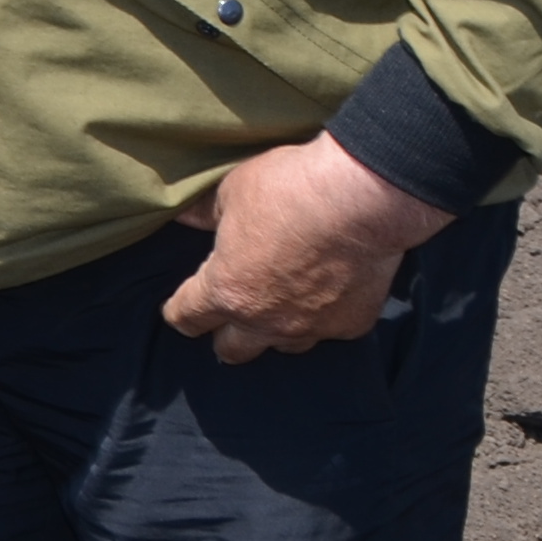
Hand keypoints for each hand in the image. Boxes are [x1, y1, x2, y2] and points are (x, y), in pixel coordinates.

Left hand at [161, 134, 454, 361]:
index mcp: (226, 291)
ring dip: (277, 330)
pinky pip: (332, 329)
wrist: (361, 198)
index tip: (182, 305)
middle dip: (225, 335)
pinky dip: (327, 315)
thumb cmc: (287, 190)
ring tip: (281, 307)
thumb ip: (205, 214)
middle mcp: (265, 320)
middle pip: (232, 350)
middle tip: (230, 314)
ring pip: (285, 346)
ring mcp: (311, 327)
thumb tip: (183, 216)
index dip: (180, 311)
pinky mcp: (352, 324)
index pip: (186, 318)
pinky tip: (332, 294)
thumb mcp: (232, 192)